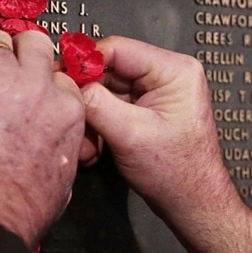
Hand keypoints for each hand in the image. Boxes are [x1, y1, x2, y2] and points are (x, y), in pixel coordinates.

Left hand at [0, 30, 85, 248]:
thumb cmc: (23, 213)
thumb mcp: (65, 178)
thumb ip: (62, 147)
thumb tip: (52, 146)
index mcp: (67, 111)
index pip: (58, 73)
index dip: (38, 77)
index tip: (23, 87)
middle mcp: (38, 89)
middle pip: (32, 42)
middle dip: (14, 48)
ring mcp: (0, 85)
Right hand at [81, 36, 251, 252]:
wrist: (193, 204)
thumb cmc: (175, 173)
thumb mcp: (130, 134)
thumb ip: (96, 102)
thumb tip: (66, 80)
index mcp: (174, 70)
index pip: (117, 49)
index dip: (84, 63)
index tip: (58, 79)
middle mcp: (167, 73)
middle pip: (109, 69)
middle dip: (87, 97)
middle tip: (70, 119)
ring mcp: (156, 91)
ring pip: (107, 89)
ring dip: (91, 115)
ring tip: (87, 145)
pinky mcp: (147, 108)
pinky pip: (112, 105)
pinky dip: (99, 124)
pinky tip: (95, 147)